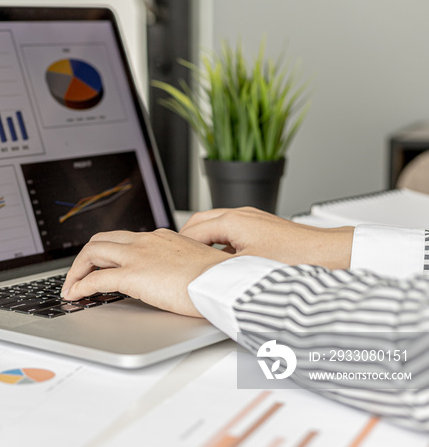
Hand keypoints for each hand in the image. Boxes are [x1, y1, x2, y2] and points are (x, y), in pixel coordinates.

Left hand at [62, 229, 230, 316]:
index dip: (105, 251)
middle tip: (79, 275)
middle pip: (101, 240)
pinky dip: (80, 285)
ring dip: (77, 270)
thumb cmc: (218, 279)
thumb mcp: (195, 265)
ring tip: (71, 286)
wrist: (226, 282)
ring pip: (93, 252)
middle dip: (85, 258)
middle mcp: (146, 241)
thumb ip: (177, 267)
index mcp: (161, 238)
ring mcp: (138, 256)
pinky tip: (76, 296)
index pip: (123, 238)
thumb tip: (173, 280)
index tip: (98, 265)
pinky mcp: (133, 275)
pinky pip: (96, 278)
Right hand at [179, 207, 353, 268]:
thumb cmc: (296, 259)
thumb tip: (198, 285)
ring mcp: (252, 220)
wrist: (331, 254)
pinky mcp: (262, 229)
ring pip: (215, 226)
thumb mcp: (248, 269)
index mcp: (232, 221)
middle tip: (175, 258)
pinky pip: (230, 232)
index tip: (167, 261)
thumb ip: (218, 272)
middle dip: (185, 240)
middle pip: (200, 223)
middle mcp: (240, 215)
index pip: (191, 231)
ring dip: (203, 242)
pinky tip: (224, 262)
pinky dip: (219, 244)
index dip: (177, 247)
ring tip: (195, 261)